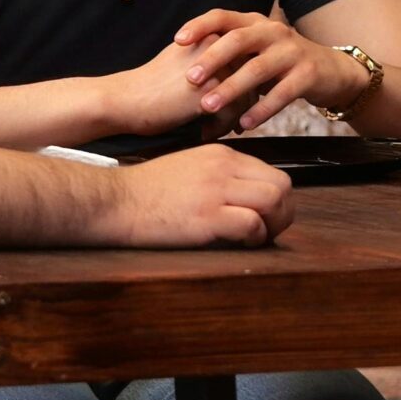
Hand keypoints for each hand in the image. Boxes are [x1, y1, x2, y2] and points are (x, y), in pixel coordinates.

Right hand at [101, 35, 236, 136]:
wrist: (127, 98)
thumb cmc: (153, 84)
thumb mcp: (184, 58)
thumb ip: (211, 58)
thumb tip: (242, 74)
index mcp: (210, 34)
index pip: (246, 60)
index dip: (243, 85)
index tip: (230, 103)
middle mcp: (216, 46)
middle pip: (251, 79)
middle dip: (243, 104)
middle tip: (233, 122)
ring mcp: (215, 67)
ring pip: (246, 97)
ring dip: (234, 117)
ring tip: (216, 128)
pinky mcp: (210, 90)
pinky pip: (234, 114)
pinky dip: (221, 128)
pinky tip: (204, 133)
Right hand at [102, 143, 293, 246]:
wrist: (116, 200)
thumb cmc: (148, 191)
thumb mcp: (191, 168)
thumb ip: (220, 176)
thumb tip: (246, 198)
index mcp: (222, 156)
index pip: (273, 173)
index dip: (277, 200)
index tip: (266, 218)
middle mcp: (224, 168)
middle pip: (282, 185)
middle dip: (284, 213)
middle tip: (269, 230)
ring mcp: (216, 191)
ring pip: (274, 201)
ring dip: (274, 225)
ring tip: (257, 238)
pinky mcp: (207, 216)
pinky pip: (252, 225)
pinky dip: (254, 238)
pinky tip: (241, 243)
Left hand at [175, 10, 366, 130]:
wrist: (330, 71)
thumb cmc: (280, 63)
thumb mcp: (255, 50)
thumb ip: (227, 53)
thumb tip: (183, 65)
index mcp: (255, 22)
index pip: (223, 16)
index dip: (199, 26)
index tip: (177, 42)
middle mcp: (273, 31)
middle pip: (238, 40)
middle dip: (212, 59)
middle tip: (190, 79)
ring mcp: (292, 52)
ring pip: (258, 69)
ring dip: (231, 89)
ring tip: (210, 106)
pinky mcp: (308, 74)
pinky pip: (281, 94)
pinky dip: (261, 110)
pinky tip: (244, 124)